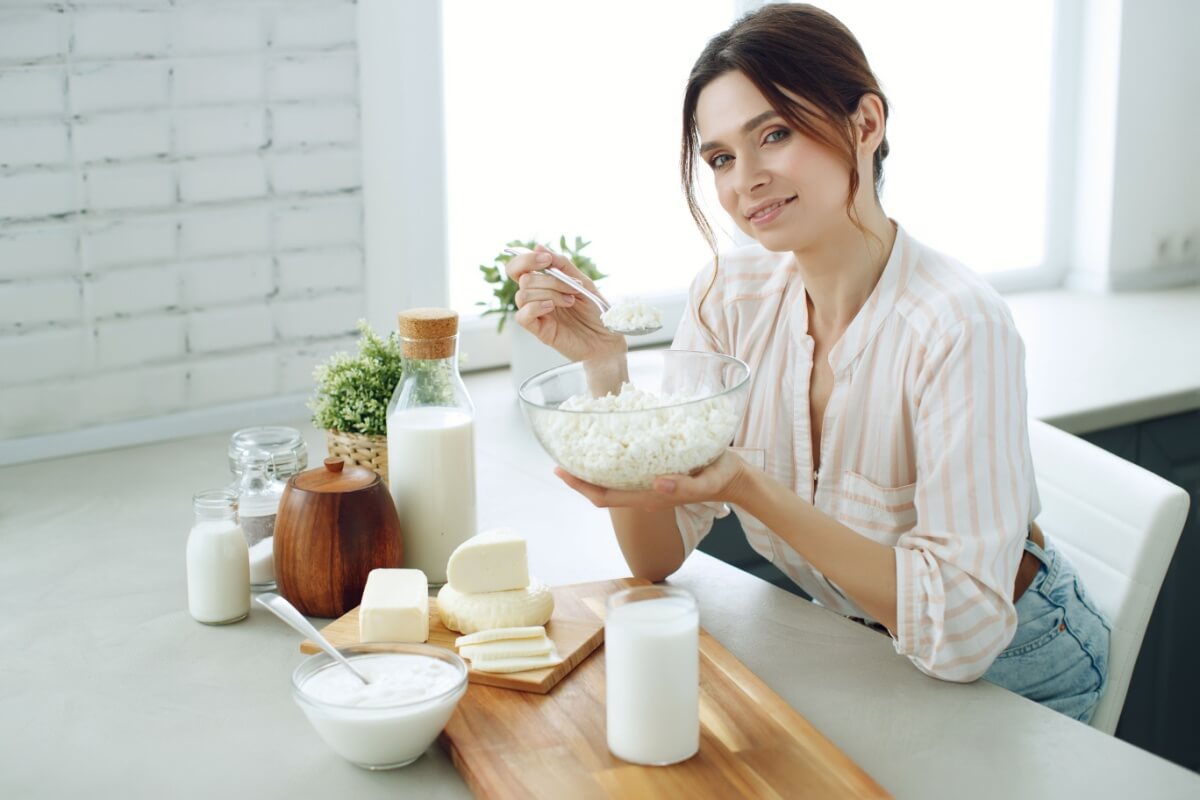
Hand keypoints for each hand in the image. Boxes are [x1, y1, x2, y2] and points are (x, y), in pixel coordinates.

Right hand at [507, 245, 625, 361]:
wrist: (608, 338)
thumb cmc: (596, 311)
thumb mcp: (583, 281)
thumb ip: (562, 265)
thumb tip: (538, 246)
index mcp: (544, 283)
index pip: (519, 267)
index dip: (526, 259)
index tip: (547, 260)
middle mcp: (537, 297)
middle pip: (523, 278)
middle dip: (549, 279)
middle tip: (572, 287)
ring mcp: (537, 313)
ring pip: (523, 295)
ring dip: (550, 293)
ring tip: (570, 301)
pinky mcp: (539, 330)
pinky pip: (522, 316)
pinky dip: (536, 307)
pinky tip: (552, 307)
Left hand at [554, 450, 752, 511]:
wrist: (734, 477)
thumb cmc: (721, 478)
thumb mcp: (708, 482)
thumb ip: (684, 486)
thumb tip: (656, 483)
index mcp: (651, 497)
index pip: (606, 497)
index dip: (580, 486)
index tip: (560, 471)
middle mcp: (644, 492)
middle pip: (601, 490)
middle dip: (578, 476)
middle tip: (559, 454)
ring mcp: (647, 483)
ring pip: (610, 479)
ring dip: (590, 467)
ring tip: (574, 446)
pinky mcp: (653, 470)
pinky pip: (624, 468)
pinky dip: (608, 458)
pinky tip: (603, 441)